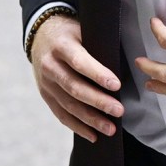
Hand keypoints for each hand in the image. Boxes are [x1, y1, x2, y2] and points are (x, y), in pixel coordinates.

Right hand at [30, 14, 123, 141]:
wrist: (41, 36)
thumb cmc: (71, 33)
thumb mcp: (82, 30)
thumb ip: (97, 45)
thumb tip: (125, 62)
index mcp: (61, 46)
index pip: (79, 62)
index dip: (97, 74)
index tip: (117, 85)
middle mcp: (50, 66)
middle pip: (74, 87)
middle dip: (98, 102)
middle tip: (119, 111)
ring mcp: (45, 83)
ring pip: (68, 105)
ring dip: (90, 119)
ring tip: (110, 129)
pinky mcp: (45, 95)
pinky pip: (61, 114)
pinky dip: (77, 126)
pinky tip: (93, 135)